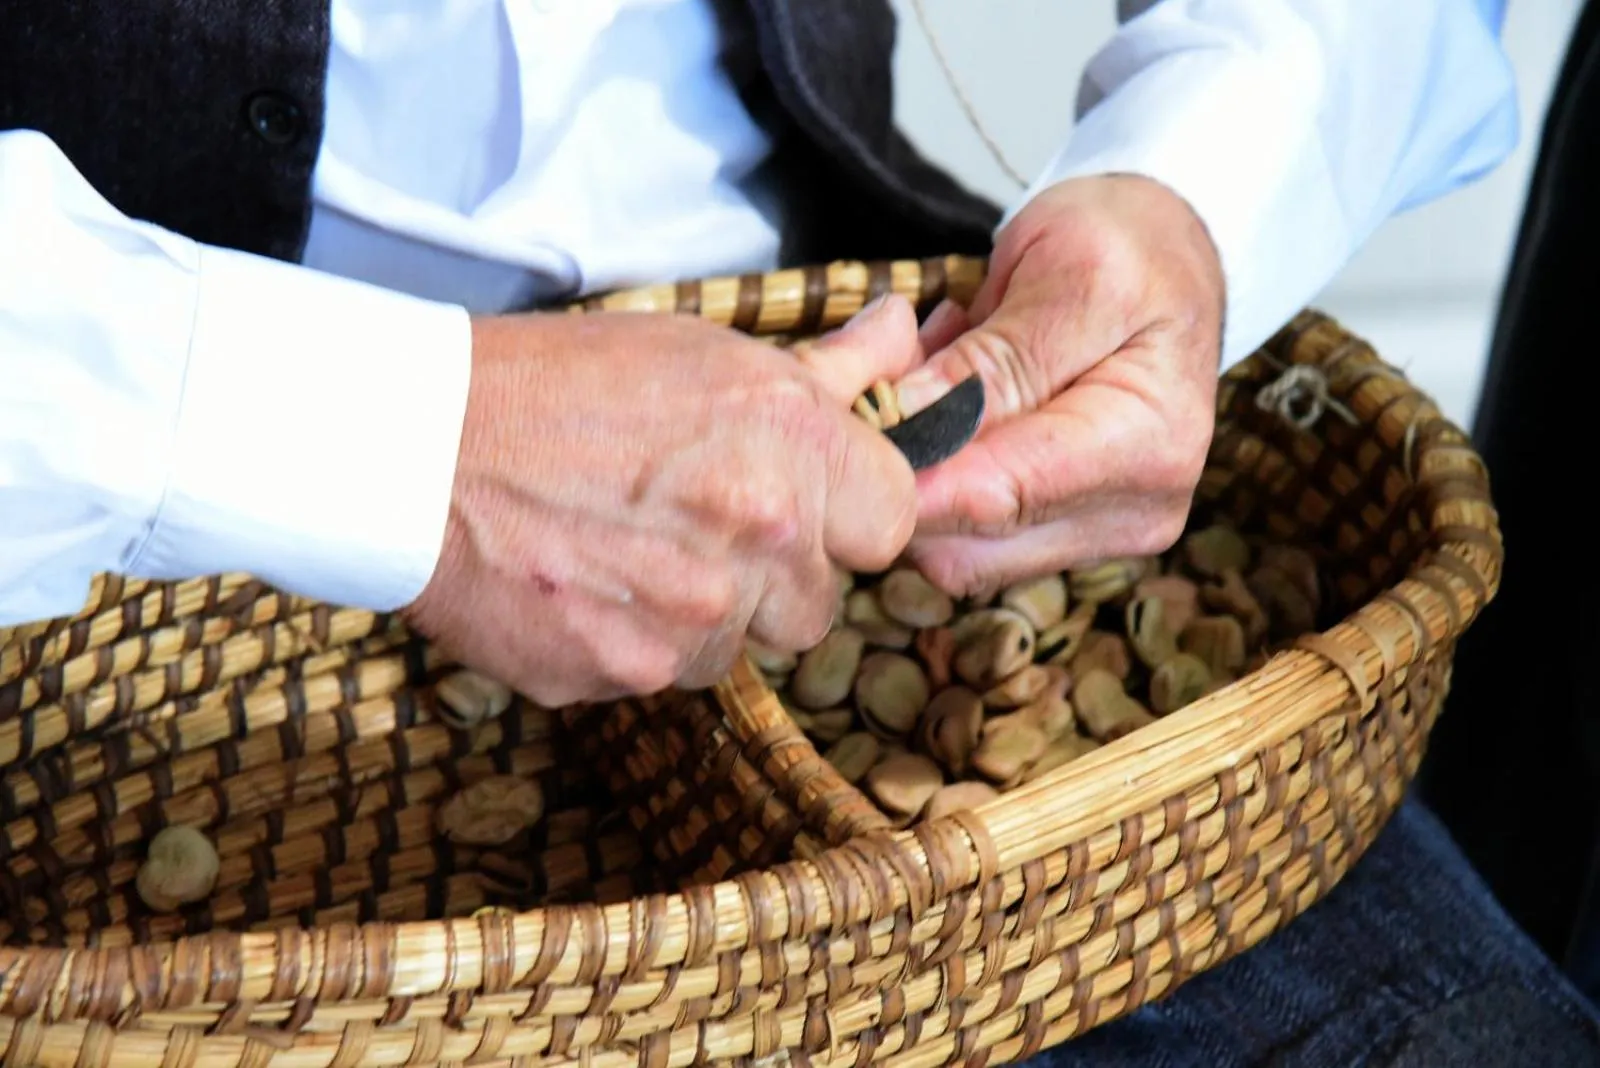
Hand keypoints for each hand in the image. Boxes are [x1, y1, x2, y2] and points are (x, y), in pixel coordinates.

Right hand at [402, 296, 922, 705]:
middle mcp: (759, 535)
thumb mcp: (702, 353)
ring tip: (628, 550)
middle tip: (692, 521)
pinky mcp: (624, 675)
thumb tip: (911, 336)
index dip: (849, 514)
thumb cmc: (560, 384)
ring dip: (704, 615)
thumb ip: (827, 368)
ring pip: (742, 647)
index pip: (895, 520)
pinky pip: (665, 678)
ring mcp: (693, 617)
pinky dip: (634, 645)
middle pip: (820, 600)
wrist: (415, 443)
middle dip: (773, 572)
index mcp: (793, 444)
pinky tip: (586, 586)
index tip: (804, 503)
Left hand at [892, 175, 1224, 596]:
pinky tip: (945, 403)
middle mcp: (1133, 512)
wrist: (1167, 256)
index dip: (908, 476)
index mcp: (1150, 446)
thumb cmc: (1128, 249)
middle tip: (887, 367)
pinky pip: (962, 534)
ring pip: (952, 548)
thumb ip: (995, 360)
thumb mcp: (1069, 274)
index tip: (841, 434)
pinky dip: (932, 476)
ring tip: (931, 370)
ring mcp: (1095, 533)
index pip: (1000, 495)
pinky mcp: (1057, 535)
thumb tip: (909, 421)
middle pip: (967, 542)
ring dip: (914, 470)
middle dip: (903, 468)